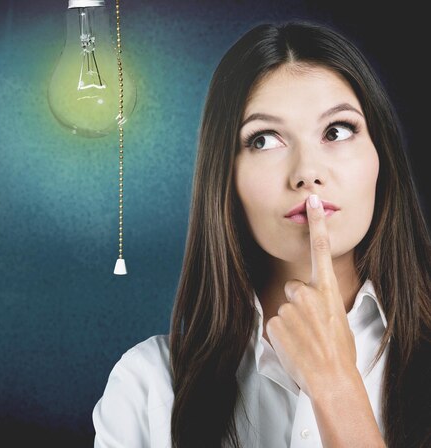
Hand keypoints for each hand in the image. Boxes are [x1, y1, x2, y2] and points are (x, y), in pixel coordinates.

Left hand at [265, 193, 357, 396]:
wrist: (332, 379)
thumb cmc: (339, 352)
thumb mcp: (338, 320)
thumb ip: (321, 304)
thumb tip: (311, 304)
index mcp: (328, 290)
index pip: (321, 250)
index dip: (316, 223)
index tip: (311, 201)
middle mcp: (307, 293)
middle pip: (294, 287)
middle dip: (298, 303)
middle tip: (310, 327)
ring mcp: (289, 307)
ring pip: (284, 308)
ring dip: (291, 322)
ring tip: (305, 340)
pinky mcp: (274, 322)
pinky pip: (274, 324)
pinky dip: (281, 335)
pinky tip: (294, 346)